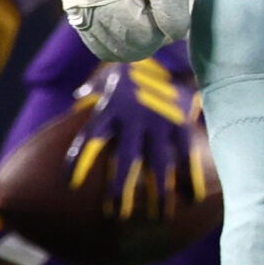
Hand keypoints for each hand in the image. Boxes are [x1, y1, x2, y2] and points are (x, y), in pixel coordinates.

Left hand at [70, 49, 211, 220]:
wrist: (170, 46)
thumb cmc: (137, 63)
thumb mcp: (112, 72)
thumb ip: (95, 88)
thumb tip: (79, 94)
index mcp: (111, 109)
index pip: (89, 138)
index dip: (79, 161)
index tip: (70, 183)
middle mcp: (133, 120)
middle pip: (126, 161)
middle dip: (121, 190)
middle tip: (117, 216)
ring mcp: (160, 123)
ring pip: (158, 164)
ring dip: (159, 193)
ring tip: (158, 218)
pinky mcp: (181, 122)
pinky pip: (187, 154)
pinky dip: (190, 176)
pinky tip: (193, 198)